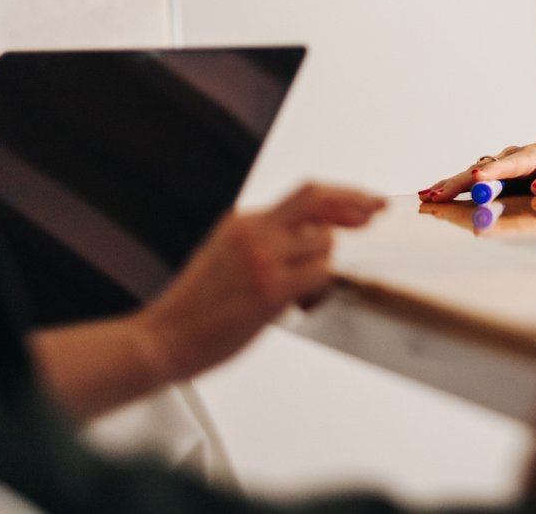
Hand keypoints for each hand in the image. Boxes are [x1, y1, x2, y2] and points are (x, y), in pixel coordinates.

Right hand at [136, 183, 383, 382]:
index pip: (305, 195)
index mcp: (243, 222)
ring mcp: (262, 259)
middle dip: (356, 202)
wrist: (158, 340)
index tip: (367, 203)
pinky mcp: (269, 289)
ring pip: (325, 243)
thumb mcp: (225, 257)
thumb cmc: (193, 310)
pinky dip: (323, 288)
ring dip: (328, 268)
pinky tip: (304, 304)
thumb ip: (264, 243)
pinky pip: (321, 274)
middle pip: (318, 199)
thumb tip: (311, 242)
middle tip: (377, 213)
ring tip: (305, 296)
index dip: (343, 195)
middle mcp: (253, 232)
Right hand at [421, 127, 535, 201]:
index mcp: (535, 155)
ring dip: (452, 184)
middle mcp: (513, 157)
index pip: (513, 165)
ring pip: (473, 172)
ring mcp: (503, 163)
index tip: (476, 179)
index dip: (494, 173)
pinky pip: (474, 179)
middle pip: (484, 169)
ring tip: (430, 195)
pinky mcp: (498, 172)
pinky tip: (435, 192)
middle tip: (439, 194)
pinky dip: (454, 185)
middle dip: (461, 182)